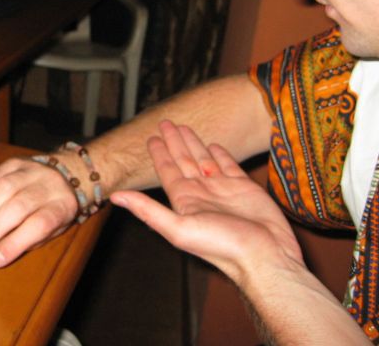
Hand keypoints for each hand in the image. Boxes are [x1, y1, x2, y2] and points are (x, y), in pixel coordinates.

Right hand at [0, 157, 78, 266]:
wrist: (64, 176)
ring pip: (2, 189)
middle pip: (18, 207)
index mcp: (62, 206)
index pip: (40, 224)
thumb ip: (26, 242)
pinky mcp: (13, 162)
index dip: (15, 243)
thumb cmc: (53, 212)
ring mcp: (30, 169)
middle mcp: (49, 184)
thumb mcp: (50, 232)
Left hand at [111, 120, 302, 285]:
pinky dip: (220, 154)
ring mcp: (222, 189)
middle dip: (174, 142)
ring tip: (184, 127)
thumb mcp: (179, 229)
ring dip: (193, 143)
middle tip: (165, 122)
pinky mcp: (244, 187)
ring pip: (203, 159)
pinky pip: (229, 165)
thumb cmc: (222, 246)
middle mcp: (201, 192)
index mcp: (184, 200)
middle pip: (183, 160)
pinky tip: (213, 144)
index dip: (159, 154)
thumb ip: (148, 210)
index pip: (167, 171)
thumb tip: (114, 197)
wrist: (264, 255)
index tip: (151, 137)